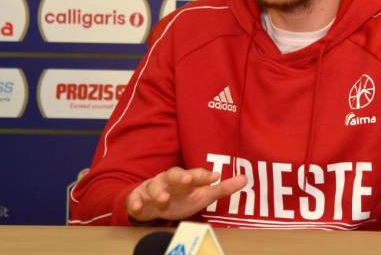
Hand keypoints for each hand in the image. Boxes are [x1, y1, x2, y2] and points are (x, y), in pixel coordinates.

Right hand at [125, 167, 246, 222]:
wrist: (152, 204)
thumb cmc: (181, 197)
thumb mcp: (202, 194)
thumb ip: (222, 189)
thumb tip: (245, 178)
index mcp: (184, 178)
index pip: (195, 174)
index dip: (203, 175)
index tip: (214, 177)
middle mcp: (168, 180)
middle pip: (173, 174)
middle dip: (180, 176)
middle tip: (187, 180)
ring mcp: (152, 188)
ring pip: (154, 186)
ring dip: (159, 192)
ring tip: (164, 199)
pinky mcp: (138, 198)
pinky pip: (135, 198)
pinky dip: (135, 202)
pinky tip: (138, 207)